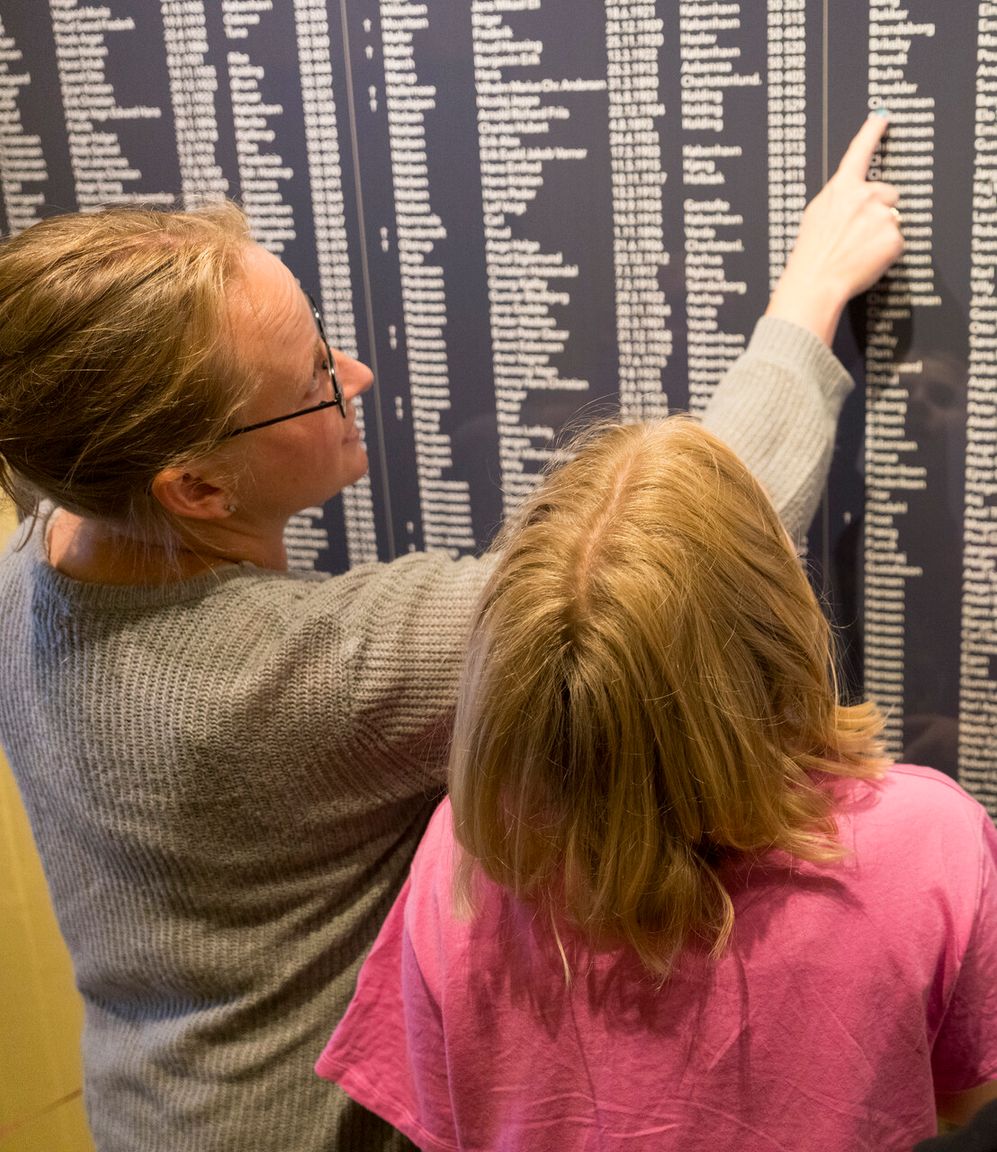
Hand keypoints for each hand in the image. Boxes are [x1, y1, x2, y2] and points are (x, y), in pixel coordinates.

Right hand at [766, 112, 903, 344]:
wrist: (815, 282)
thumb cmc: (810, 254)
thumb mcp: (815, 216)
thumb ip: (838, 199)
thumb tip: (851, 196)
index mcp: (842, 189)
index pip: (859, 153)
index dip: (871, 132)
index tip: (882, 117)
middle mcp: (865, 197)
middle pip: (886, 193)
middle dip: (878, 208)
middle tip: (858, 232)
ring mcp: (882, 216)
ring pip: (892, 218)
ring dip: (881, 231)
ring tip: (858, 250)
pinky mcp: (894, 237)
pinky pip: (896, 241)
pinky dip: (885, 251)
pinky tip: (865, 259)